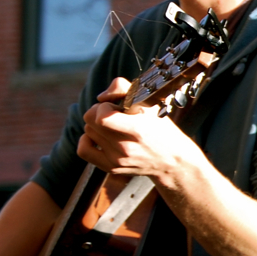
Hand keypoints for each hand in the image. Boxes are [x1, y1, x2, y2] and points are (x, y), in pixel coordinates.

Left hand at [77, 78, 198, 183]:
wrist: (172, 161)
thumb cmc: (161, 129)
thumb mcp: (150, 103)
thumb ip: (123, 88)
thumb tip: (101, 97)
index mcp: (137, 130)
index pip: (100, 116)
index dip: (104, 107)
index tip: (117, 107)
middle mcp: (125, 147)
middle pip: (90, 121)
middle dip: (100, 113)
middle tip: (116, 116)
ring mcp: (117, 159)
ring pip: (88, 132)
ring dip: (97, 126)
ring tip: (115, 128)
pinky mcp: (111, 167)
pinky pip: (83, 150)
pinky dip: (87, 140)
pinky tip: (99, 137)